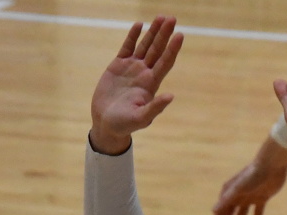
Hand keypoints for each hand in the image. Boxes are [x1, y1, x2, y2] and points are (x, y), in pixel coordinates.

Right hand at [90, 17, 184, 154]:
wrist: (106, 123)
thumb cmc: (124, 124)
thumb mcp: (141, 118)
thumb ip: (155, 107)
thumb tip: (171, 96)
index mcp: (151, 84)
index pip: (165, 62)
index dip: (173, 49)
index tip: (180, 35)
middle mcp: (144, 73)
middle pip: (157, 50)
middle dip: (164, 34)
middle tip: (172, 18)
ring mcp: (132, 68)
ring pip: (145, 46)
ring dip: (153, 32)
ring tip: (161, 17)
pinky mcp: (118, 66)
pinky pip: (127, 47)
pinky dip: (133, 36)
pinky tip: (139, 25)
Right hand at [211, 140, 286, 214]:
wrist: (272, 165)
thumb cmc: (253, 175)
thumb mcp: (238, 189)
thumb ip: (226, 200)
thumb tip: (213, 211)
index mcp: (229, 193)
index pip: (220, 214)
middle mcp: (237, 195)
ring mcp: (249, 196)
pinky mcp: (262, 197)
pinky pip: (257, 211)